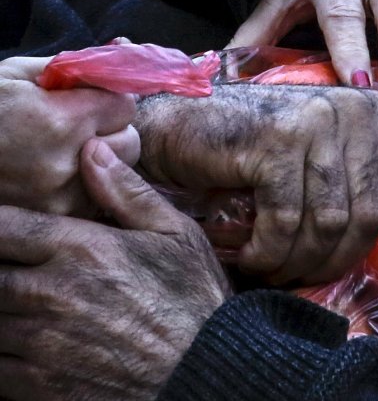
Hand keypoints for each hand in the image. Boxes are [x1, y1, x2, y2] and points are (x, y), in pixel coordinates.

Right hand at [0, 56, 138, 215]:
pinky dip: (84, 186)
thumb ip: (74, 66)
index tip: (88, 100)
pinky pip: (95, 199)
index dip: (108, 99)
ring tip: (61, 151)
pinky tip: (53, 174)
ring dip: (102, 160)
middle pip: (130, 142)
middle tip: (77, 126)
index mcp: (59, 120)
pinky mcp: (56, 219)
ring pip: (117, 174)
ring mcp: (62, 198)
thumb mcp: (15, 75)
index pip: (125, 105)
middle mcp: (67, 163)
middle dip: (111, 130)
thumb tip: (124, 48)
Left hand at [0, 139, 228, 400]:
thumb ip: (128, 193)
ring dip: (2, 306)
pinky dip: (2, 350)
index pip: (2, 225)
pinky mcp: (38, 385)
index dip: (0, 224)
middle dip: (1, 266)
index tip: (9, 227)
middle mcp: (52, 292)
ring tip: (30, 300)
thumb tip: (91, 149)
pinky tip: (30, 340)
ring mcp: (41, 342)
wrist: (207, 372)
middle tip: (22, 265)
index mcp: (83, 248)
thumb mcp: (177, 236)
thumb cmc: (195, 301)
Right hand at [136, 82, 377, 284]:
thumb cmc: (257, 139)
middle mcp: (354, 111)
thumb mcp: (330, 136)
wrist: (178, 123)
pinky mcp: (275, 142)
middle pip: (369, 216)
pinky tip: (251, 254)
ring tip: (276, 266)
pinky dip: (269, 251)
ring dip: (299, 260)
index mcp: (377, 113)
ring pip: (328, 224)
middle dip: (336, 260)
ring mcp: (315, 124)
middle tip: (304, 273)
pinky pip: (287, 222)